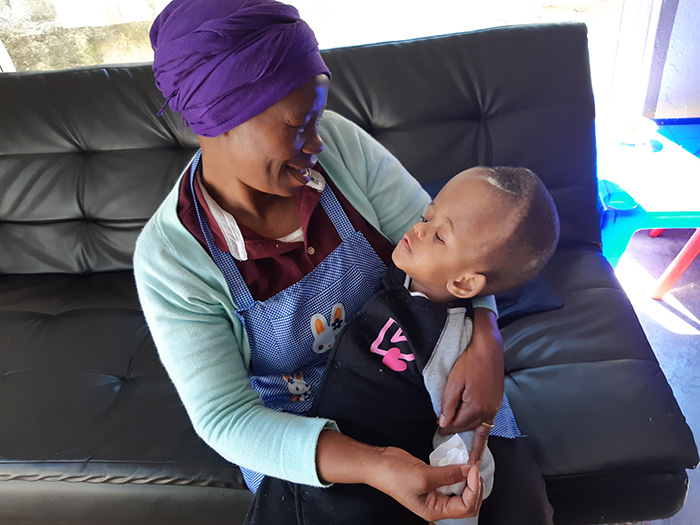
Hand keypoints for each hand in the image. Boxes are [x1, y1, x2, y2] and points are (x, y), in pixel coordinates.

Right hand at [368, 446, 484, 520]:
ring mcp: (436, 491)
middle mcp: (437, 504)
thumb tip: (469, 471)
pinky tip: (460, 462)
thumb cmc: (394, 475)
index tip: (472, 470)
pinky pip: (452, 479)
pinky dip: (459, 471)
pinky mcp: (433, 479)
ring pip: (462, 490)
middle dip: (475, 486)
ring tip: (470, 464)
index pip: (466, 507)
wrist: (378, 463)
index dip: (473, 489)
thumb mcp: (423, 476)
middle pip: (468, 502)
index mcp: (435, 510)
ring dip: (469, 478)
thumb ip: (448, 475)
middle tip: (474, 467)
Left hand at [439, 308, 503, 435]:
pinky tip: (481, 445)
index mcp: (476, 407)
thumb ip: (448, 405)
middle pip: (467, 427)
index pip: (457, 425)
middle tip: (443, 432)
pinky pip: (489, 423)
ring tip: (462, 446)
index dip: (446, 428)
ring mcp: (495, 408)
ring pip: (478, 426)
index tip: (437, 430)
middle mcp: (488, 411)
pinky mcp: (497, 403)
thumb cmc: (470, 362)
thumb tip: (443, 423)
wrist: (489, 348)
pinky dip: (483, 435)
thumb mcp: (453, 383)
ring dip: (468, 433)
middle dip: (455, 430)